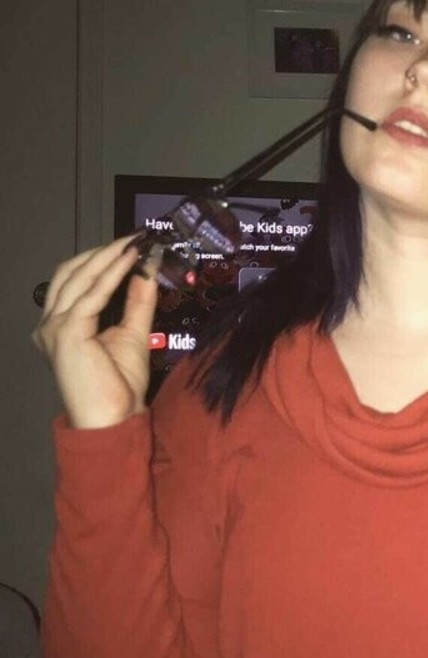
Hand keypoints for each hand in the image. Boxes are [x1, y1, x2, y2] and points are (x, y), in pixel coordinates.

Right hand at [33, 234, 158, 428]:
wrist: (112, 420)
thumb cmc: (117, 388)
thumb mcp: (133, 334)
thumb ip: (137, 302)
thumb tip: (147, 272)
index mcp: (59, 325)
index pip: (75, 280)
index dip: (101, 258)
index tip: (131, 244)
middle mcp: (50, 324)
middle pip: (72, 272)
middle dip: (103, 251)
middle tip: (134, 237)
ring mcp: (54, 327)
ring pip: (80, 278)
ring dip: (108, 257)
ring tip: (134, 243)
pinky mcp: (67, 332)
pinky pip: (92, 295)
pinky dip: (112, 274)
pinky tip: (130, 262)